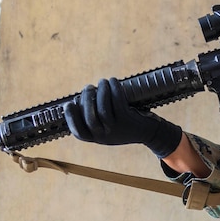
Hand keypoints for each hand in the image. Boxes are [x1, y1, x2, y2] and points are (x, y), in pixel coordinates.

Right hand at [63, 77, 182, 157]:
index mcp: (97, 139)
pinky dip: (114, 88)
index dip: (71, 118)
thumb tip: (82, 97)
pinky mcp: (128, 120)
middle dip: (86, 99)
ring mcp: (117, 130)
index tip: (69, 103)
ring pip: (103, 109)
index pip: (79, 133)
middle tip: (88, 87)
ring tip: (102, 82)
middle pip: (89, 119)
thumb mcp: (109, 128)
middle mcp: (105, 137)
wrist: (150, 133)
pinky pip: (117, 102)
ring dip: (100, 91)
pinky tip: (113, 81)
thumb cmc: (125, 125)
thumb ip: (95, 118)